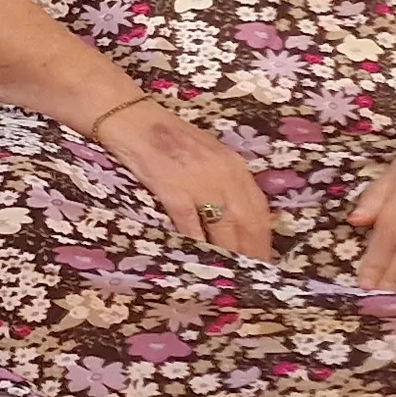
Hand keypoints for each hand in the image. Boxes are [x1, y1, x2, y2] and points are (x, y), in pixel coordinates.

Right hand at [81, 100, 277, 262]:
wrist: (131, 118)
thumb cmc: (166, 135)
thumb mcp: (206, 154)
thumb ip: (223, 179)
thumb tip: (233, 214)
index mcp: (235, 166)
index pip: (260, 210)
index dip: (264, 239)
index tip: (264, 261)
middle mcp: (224, 175)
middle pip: (247, 223)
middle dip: (252, 253)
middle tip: (252, 278)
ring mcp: (199, 182)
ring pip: (224, 227)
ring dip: (229, 254)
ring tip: (231, 277)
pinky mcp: (172, 187)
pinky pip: (190, 222)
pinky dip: (197, 242)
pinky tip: (199, 259)